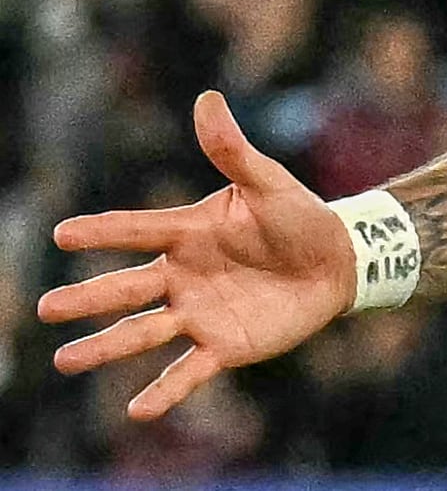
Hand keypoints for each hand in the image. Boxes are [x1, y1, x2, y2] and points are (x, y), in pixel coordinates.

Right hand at [38, 91, 352, 418]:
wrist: (337, 260)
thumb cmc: (298, 217)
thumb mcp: (267, 182)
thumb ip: (232, 149)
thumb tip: (207, 99)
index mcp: (188, 234)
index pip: (136, 231)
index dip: (102, 232)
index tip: (62, 234)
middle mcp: (182, 276)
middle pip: (126, 288)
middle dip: (87, 298)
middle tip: (46, 307)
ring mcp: (198, 313)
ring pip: (142, 333)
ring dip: (105, 347)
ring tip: (64, 360)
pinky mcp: (223, 345)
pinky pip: (188, 372)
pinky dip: (164, 392)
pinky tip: (136, 410)